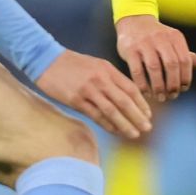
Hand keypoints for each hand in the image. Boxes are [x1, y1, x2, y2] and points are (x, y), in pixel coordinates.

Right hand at [35, 50, 153, 140]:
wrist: (47, 60)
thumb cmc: (73, 64)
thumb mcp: (97, 64)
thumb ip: (112, 78)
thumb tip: (128, 96)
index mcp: (108, 70)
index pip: (131, 89)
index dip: (141, 104)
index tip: (148, 115)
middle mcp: (100, 80)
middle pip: (124, 102)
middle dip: (138, 117)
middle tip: (147, 128)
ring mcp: (88, 90)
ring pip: (112, 111)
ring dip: (125, 124)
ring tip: (134, 134)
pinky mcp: (76, 100)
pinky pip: (95, 115)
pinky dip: (107, 124)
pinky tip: (115, 131)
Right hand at [116, 14, 195, 101]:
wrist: (134, 21)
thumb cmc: (157, 36)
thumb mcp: (174, 41)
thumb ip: (188, 55)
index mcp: (175, 37)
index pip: (185, 60)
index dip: (186, 77)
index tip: (183, 89)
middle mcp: (161, 38)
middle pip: (171, 65)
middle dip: (173, 84)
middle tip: (172, 95)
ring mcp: (144, 43)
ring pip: (154, 68)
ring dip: (158, 86)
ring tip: (160, 96)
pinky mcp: (130, 49)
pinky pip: (137, 70)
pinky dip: (142, 84)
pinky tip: (146, 92)